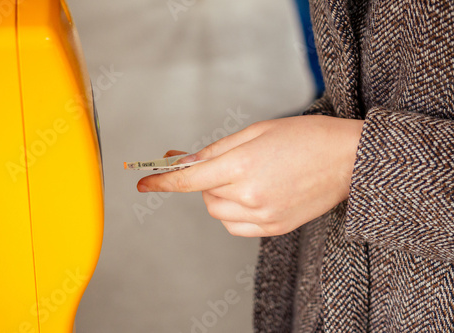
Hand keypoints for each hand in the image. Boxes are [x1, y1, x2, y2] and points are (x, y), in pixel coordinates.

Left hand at [137, 115, 363, 236]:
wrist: (348, 159)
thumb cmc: (306, 137)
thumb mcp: (256, 131)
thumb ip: (216, 149)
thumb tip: (184, 160)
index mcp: (243, 165)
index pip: (189, 179)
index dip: (162, 181)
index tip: (144, 183)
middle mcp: (250, 195)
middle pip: (203, 195)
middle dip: (205, 180)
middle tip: (224, 165)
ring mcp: (264, 216)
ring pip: (218, 212)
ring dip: (219, 196)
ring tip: (245, 178)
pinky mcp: (275, 228)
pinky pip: (236, 226)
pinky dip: (233, 212)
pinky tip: (251, 196)